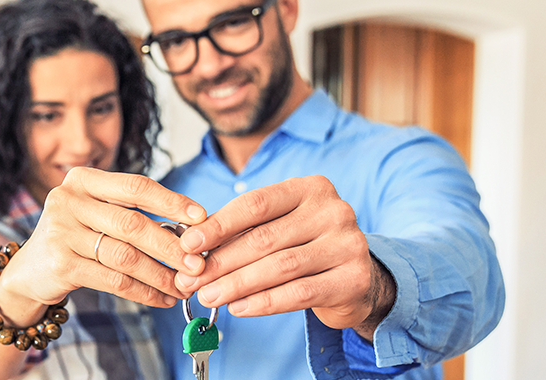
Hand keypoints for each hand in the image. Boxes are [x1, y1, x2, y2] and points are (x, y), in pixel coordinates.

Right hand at [0, 167, 207, 326]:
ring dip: (160, 274)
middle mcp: (68, 200)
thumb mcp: (97, 215)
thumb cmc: (75, 239)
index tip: (202, 217)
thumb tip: (191, 230)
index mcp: (82, 180)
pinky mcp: (61, 265)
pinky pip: (113, 280)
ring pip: (125, 255)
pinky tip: (161, 298)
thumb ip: (132, 214)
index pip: (135, 186)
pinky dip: (143, 292)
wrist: (28, 272)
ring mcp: (61, 232)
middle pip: (133, 223)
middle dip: (171, 245)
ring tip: (183, 285)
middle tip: (198, 262)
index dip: (172, 201)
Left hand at [172, 175, 395, 335]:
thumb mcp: (280, 227)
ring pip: (279, 267)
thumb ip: (244, 231)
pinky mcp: (353, 279)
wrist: (357, 279)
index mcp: (311, 188)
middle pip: (264, 238)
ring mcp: (348, 244)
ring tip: (209, 296)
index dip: (218, 225)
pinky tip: (239, 308)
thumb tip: (193, 247)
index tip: (188, 245)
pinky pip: (299, 293)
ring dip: (237, 284)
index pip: (256, 204)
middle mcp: (334, 211)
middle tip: (191, 280)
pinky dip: (264, 302)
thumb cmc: (307, 248)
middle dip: (221, 261)